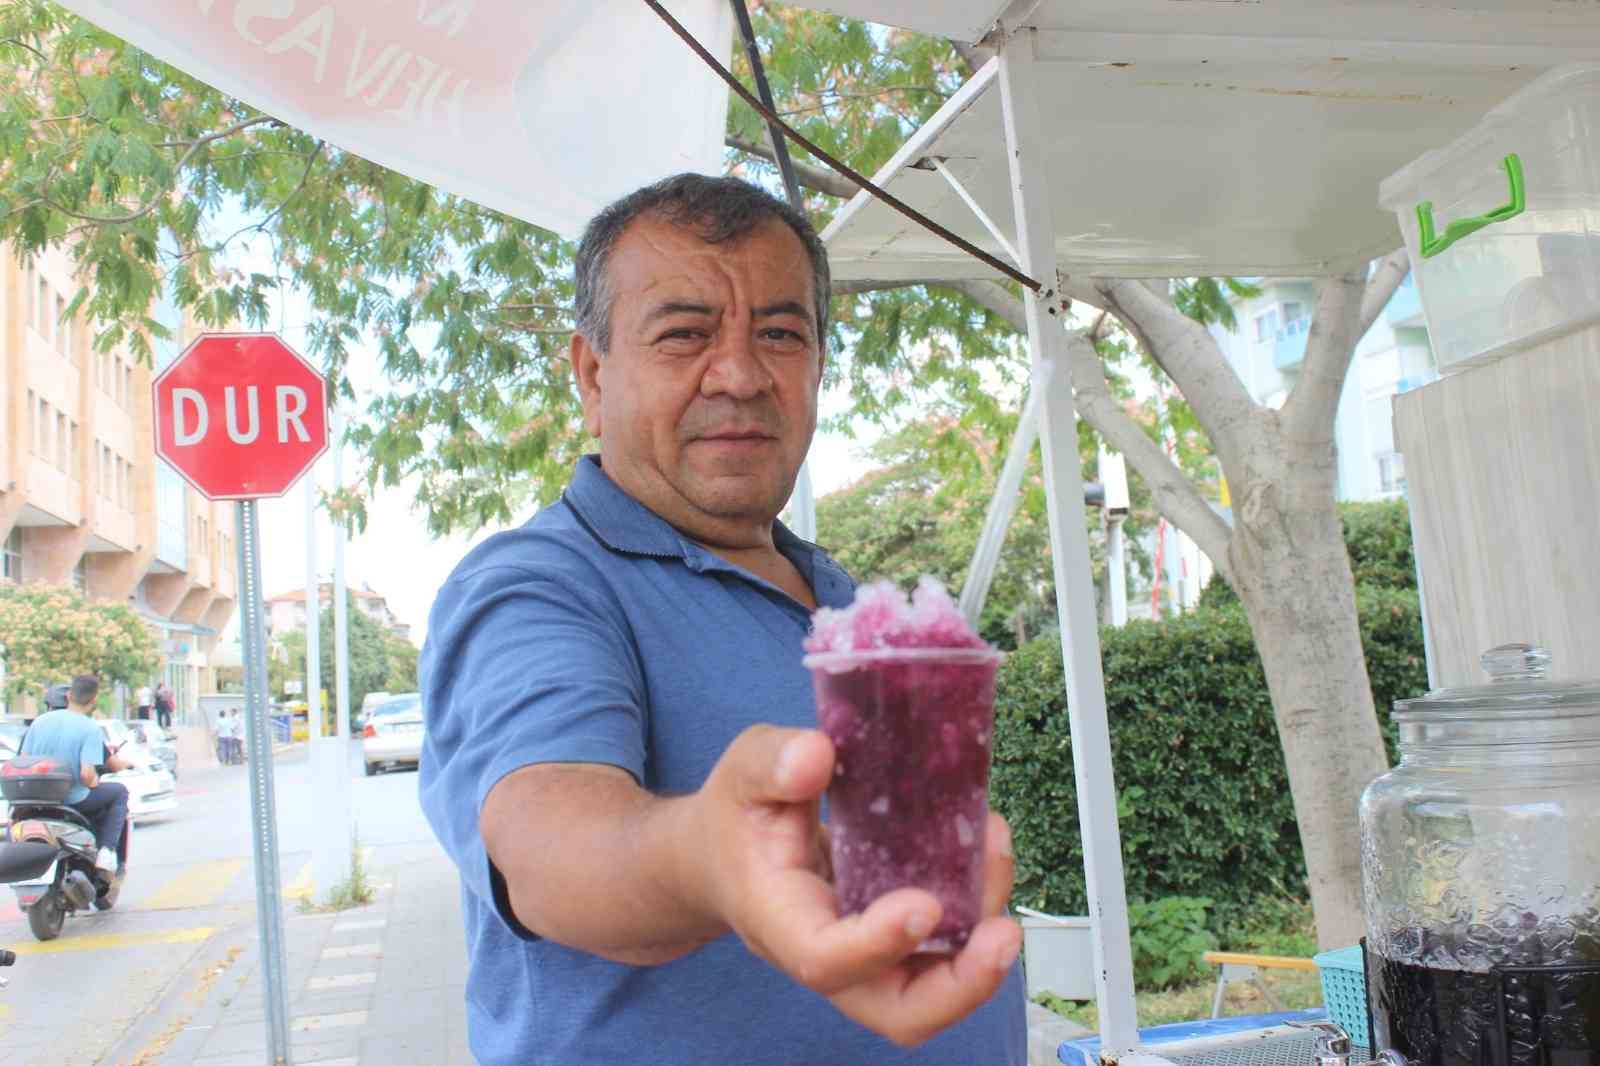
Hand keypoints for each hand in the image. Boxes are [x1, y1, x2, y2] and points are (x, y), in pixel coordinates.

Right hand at [688, 725, 1020, 1046]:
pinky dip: (977, 912)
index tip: (924, 904)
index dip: (878, 945)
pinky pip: (944, 950)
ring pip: (933, 987)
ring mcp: (867, 956)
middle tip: (1004, 934)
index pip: (824, 960)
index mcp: (778, 920)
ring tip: (996, 854)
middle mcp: (828, 953)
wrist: (725, 856)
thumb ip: (772, 763)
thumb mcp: (742, 774)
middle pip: (897, 1011)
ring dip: (981, 942)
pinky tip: (987, 851)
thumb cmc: (736, 818)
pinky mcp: (895, 939)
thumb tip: (817, 754)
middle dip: (961, 986)